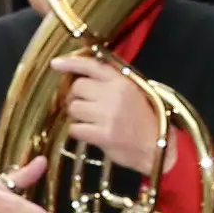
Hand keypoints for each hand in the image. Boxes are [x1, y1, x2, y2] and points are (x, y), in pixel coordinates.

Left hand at [53, 52, 162, 170]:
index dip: (71, 62)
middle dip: (75, 97)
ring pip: (74, 108)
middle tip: (82, 105)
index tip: (55, 64)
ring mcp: (108, 115)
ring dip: (76, 115)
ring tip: (88, 121)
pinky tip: (89, 133)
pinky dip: (79, 131)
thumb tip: (82, 77)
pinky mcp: (103, 134)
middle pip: (77, 87)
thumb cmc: (145, 122)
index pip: (91, 66)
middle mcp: (114, 95)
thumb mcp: (134, 93)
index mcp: (122, 82)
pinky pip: (76, 129)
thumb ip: (112, 83)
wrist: (158, 149)